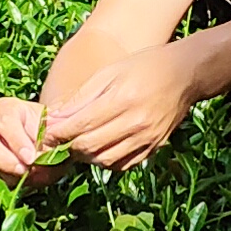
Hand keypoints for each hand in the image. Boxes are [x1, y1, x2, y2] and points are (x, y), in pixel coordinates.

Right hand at [0, 96, 56, 180]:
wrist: (51, 142)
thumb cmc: (53, 130)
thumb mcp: (57, 128)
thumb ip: (53, 138)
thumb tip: (42, 156)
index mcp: (8, 108)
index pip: (5, 121)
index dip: (17, 141)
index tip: (30, 158)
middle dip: (2, 158)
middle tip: (23, 170)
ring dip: (2, 171)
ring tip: (23, 177)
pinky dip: (4, 181)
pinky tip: (19, 181)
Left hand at [45, 45, 201, 169]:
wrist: (186, 74)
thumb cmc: (145, 66)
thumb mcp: (110, 73)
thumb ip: (81, 98)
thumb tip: (53, 118)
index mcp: (122, 99)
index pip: (80, 126)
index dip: (57, 133)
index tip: (45, 133)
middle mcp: (135, 123)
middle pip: (89, 147)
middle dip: (67, 146)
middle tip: (57, 141)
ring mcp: (147, 138)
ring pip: (104, 160)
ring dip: (85, 156)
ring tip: (78, 143)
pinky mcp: (154, 147)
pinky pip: (123, 164)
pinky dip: (106, 160)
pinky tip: (101, 148)